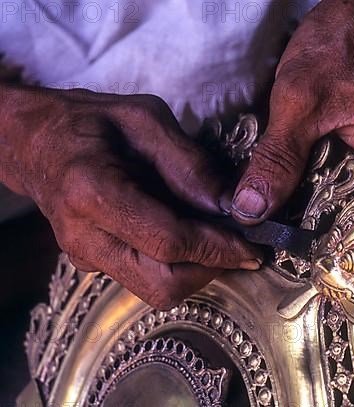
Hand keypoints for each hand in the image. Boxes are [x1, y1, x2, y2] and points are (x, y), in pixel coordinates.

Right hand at [0, 85, 261, 309]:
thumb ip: (189, 162)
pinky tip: (193, 239)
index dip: (217, 249)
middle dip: (212, 270)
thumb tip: (230, 206)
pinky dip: (179, 267)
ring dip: (199, 273)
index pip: (168, 242)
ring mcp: (86, 256)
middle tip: (242, 248)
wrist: (35, 142)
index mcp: (93, 192)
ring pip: (156, 291)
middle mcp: (85, 236)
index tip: (254, 247)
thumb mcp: (145, 119)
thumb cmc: (90, 122)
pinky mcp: (95, 263)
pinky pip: (145, 279)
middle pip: (164, 283)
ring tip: (221, 242)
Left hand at [231, 0, 353, 223]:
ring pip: (333, 191)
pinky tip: (278, 185)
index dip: (322, 242)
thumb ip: (279, 157)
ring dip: (301, 200)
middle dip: (304, 224)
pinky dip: (304, 177)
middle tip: (264, 240)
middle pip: (344, 210)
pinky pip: (329, 170)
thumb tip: (253, 209)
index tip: (284, 254)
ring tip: (265, 219)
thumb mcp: (301, 102)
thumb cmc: (341, 45)